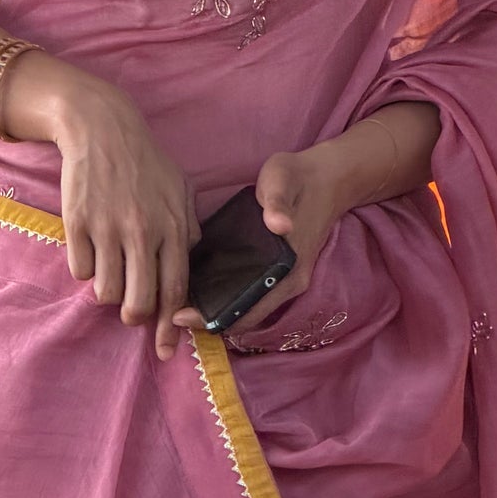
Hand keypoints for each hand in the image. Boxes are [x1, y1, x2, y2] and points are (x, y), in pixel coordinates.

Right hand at [15, 60, 196, 360]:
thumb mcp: (180, 187)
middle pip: (138, 301)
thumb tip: (189, 259)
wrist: (101, 127)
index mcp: (173, 227)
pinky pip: (80, 270)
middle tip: (130, 309)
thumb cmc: (144, 160)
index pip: (175, 290)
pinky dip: (84, 268)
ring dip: (106, 291)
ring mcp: (108, 229)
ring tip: (108, 271)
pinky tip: (89, 249)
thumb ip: (188, 226)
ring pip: (105, 292)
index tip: (166, 350)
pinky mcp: (77, 224)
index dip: (170, 327)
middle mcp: (142, 232)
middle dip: (134, 315)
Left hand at [172, 144, 344, 340]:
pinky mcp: (280, 273)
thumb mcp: (282, 181)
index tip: (179, 316)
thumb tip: (278, 224)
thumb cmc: (298, 178)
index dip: (215, 318)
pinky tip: (202, 290)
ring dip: (217, 312)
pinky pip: (251, 296)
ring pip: (247, 309)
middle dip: (208, 320)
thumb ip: (277, 203)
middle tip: (170, 315)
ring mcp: (286, 281)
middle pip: (244, 317)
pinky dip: (228, 299)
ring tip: (179, 305)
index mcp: (290, 269)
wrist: (326, 177)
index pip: (249, 310)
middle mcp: (289, 284)